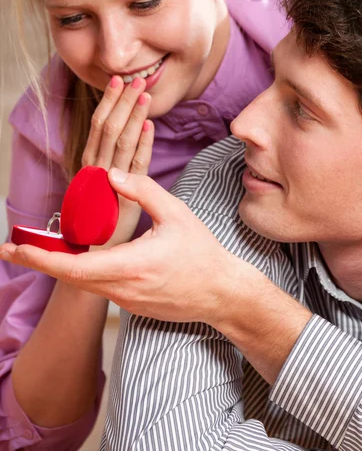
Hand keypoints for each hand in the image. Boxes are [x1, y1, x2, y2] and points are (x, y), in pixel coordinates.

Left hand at [0, 170, 241, 324]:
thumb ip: (142, 190)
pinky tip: (79, 259)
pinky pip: (100, 287)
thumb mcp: (176, 213)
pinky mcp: (131, 305)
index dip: (40, 257)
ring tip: (40, 250)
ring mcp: (126, 301)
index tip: (15, 247)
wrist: (221, 293)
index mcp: (131, 265)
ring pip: (83, 283)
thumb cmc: (202, 252)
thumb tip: (110, 174)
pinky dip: (82, 273)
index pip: (73, 266)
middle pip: (68, 277)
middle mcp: (123, 288)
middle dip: (38, 262)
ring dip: (59, 267)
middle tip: (11, 247)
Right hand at [83, 76, 153, 245]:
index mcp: (91, 162)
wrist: (98, 252)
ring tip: (144, 94)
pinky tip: (150, 127)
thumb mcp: (105, 183)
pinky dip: (143, 144)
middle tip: (135, 79)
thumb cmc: (103, 215)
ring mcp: (109, 183)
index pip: (100, 126)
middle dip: (123, 103)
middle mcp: (96, 169)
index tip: (120, 81)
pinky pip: (135, 166)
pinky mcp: (123, 197)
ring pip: (120, 142)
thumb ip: (113, 158)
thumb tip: (129, 129)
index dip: (110, 102)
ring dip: (133, 116)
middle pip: (109, 129)